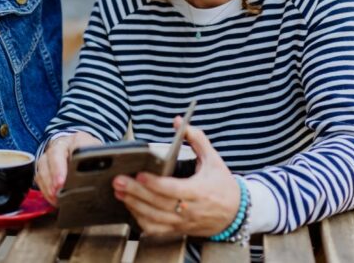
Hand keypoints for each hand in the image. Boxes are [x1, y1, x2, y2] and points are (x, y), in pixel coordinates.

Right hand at [36, 131, 101, 204]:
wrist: (78, 146)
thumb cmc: (90, 153)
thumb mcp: (100, 154)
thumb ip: (103, 162)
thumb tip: (111, 177)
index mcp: (79, 139)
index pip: (73, 147)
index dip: (68, 163)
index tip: (65, 180)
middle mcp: (62, 144)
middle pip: (53, 156)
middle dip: (55, 175)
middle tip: (58, 189)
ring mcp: (50, 153)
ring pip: (44, 166)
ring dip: (48, 184)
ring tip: (55, 198)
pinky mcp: (44, 164)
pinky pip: (40, 176)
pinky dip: (45, 188)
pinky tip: (52, 198)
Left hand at [113, 120, 240, 236]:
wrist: (236, 214)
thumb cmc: (223, 186)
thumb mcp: (214, 160)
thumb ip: (197, 139)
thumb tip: (179, 122)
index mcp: (199, 192)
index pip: (173, 190)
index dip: (154, 184)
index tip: (139, 174)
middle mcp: (190, 210)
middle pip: (158, 204)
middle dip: (135, 193)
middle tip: (118, 181)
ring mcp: (183, 223)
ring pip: (154, 219)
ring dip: (134, 206)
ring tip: (119, 193)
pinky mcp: (178, 230)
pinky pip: (156, 230)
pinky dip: (141, 221)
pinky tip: (131, 208)